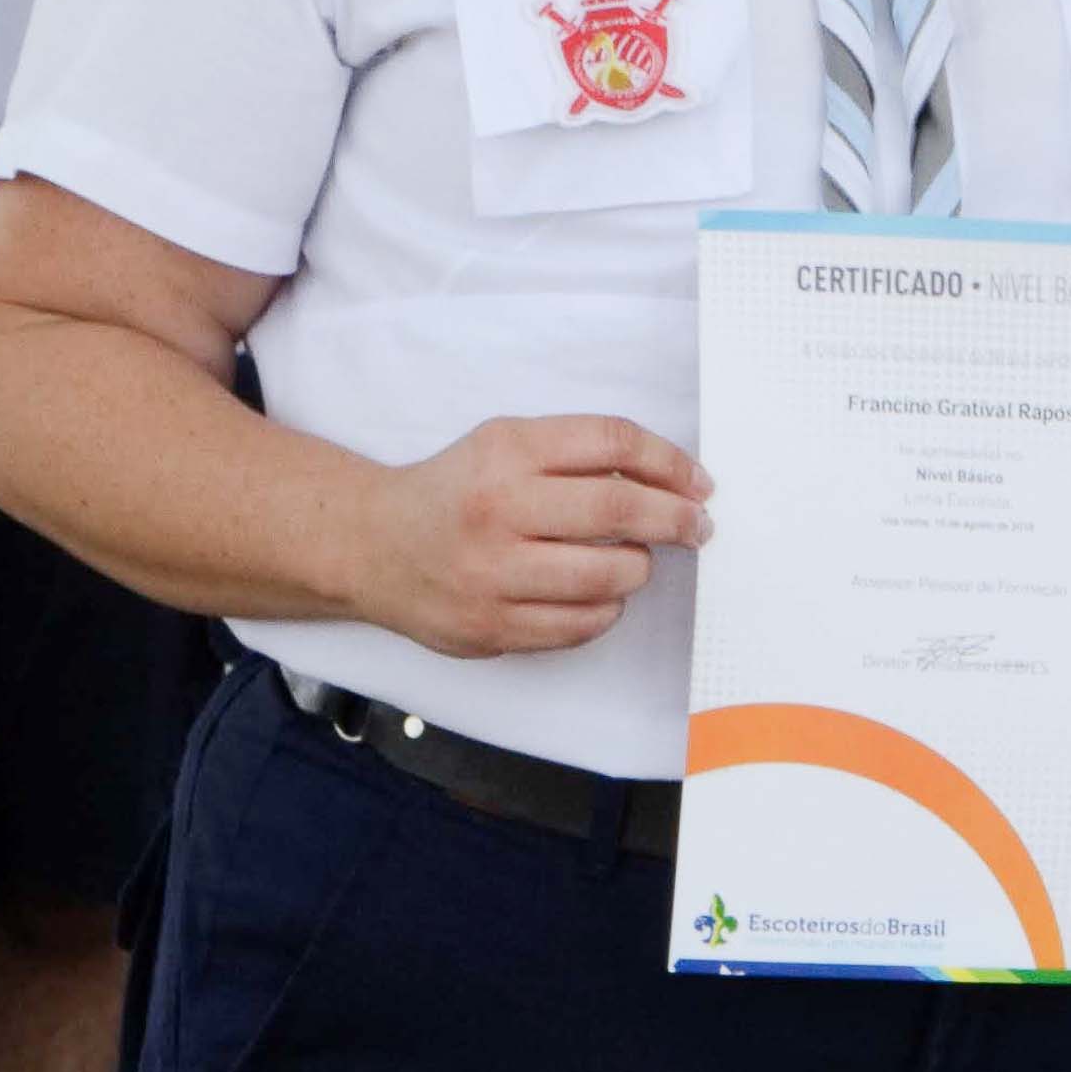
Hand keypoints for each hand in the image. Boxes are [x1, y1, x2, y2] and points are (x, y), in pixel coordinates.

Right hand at [329, 413, 711, 658]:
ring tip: (633, 560)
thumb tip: (673, 479)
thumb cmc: (457, 491)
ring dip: (640, 568)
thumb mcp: (506, 443)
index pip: (613, 442)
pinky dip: (606, 609)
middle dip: (676, 520)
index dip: (670, 462)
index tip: (698, 483)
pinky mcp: (489, 628)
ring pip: (609, 577)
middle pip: (620, 512)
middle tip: (697, 527)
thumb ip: (578, 451)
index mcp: (506, 452)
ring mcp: (490, 575)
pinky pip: (581, 625)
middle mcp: (497, 511)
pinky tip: (597, 593)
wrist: (372, 546)